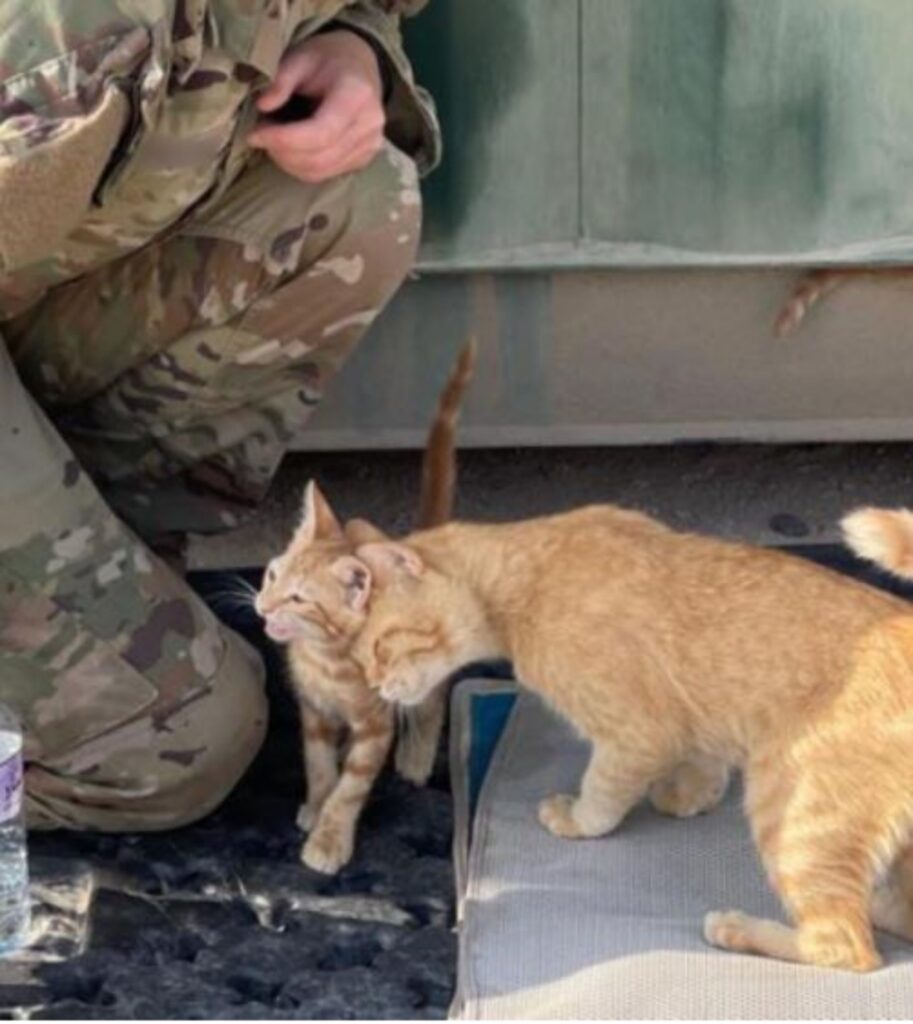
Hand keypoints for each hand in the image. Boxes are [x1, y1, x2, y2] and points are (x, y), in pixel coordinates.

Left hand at [248, 30, 385, 183]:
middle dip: (281, 151)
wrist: (359, 67)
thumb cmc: (328, 60)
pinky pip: (324, 174)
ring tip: (271, 140)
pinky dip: (298, 166)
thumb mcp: (301, 58)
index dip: (284, 139)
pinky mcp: (362, 159)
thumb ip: (281, 80)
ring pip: (319, 171)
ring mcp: (369, 146)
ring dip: (287, 161)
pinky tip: (287, 149)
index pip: (321, 133)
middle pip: (318, 157)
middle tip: (259, 135)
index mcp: (357, 96)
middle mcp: (369, 126)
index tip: (255, 134)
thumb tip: (263, 106)